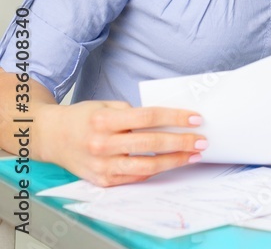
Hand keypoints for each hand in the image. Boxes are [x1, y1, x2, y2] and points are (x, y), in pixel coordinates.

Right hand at [36, 100, 205, 186]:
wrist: (51, 137)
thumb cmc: (83, 118)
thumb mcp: (106, 106)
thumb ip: (134, 113)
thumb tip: (169, 119)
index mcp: (104, 120)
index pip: (148, 117)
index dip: (175, 118)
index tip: (196, 119)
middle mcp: (101, 144)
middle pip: (150, 143)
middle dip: (181, 142)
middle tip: (202, 140)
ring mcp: (101, 165)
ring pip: (145, 165)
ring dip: (174, 161)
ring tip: (193, 155)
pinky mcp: (101, 180)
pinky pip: (135, 177)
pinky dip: (155, 170)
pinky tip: (170, 163)